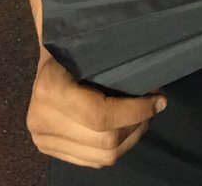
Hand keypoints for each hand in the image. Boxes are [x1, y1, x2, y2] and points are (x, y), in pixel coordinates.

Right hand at [27, 52, 166, 167]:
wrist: (48, 51)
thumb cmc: (75, 42)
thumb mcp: (93, 47)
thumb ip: (117, 68)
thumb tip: (154, 89)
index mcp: (51, 90)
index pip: (101, 115)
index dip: (135, 111)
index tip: (159, 100)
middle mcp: (42, 120)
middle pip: (104, 142)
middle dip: (136, 126)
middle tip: (153, 108)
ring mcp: (42, 139)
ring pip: (100, 157)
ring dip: (129, 139)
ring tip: (142, 118)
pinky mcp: (46, 148)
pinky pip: (90, 160)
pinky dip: (113, 148)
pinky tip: (124, 129)